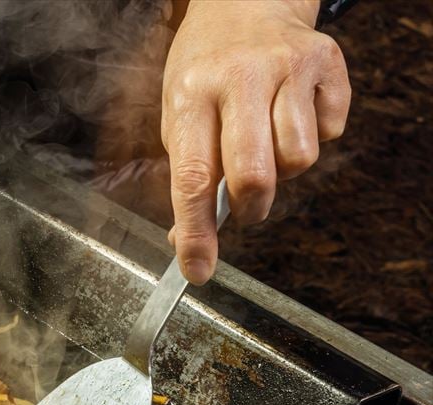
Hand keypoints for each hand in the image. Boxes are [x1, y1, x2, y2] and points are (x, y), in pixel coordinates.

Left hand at [161, 0, 349, 283]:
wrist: (245, 4)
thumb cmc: (205, 73)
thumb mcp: (179, 116)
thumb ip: (187, 175)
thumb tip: (187, 244)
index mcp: (191, 95)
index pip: (192, 177)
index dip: (196, 232)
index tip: (197, 271)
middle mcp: (240, 77)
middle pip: (255, 175)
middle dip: (251, 208)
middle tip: (246, 205)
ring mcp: (288, 66)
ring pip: (300, 159)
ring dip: (285, 171)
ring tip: (267, 146)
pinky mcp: (328, 62)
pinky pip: (332, 132)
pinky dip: (314, 136)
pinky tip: (292, 113)